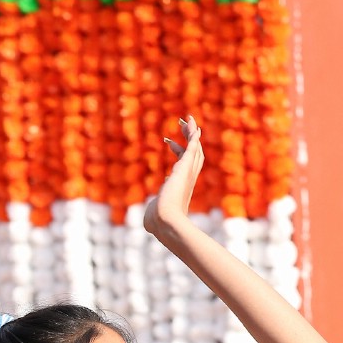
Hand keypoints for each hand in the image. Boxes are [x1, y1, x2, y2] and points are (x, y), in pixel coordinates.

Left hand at [144, 115, 203, 242]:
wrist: (165, 221)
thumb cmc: (158, 222)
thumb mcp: (153, 216)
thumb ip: (152, 214)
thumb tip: (147, 222)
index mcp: (181, 187)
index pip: (182, 164)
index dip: (177, 151)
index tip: (168, 141)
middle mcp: (188, 179)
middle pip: (193, 154)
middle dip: (188, 138)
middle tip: (182, 124)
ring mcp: (188, 173)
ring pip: (194, 148)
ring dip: (191, 133)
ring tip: (186, 119)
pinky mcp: (185, 167)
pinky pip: (192, 147)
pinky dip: (193, 135)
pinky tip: (192, 123)